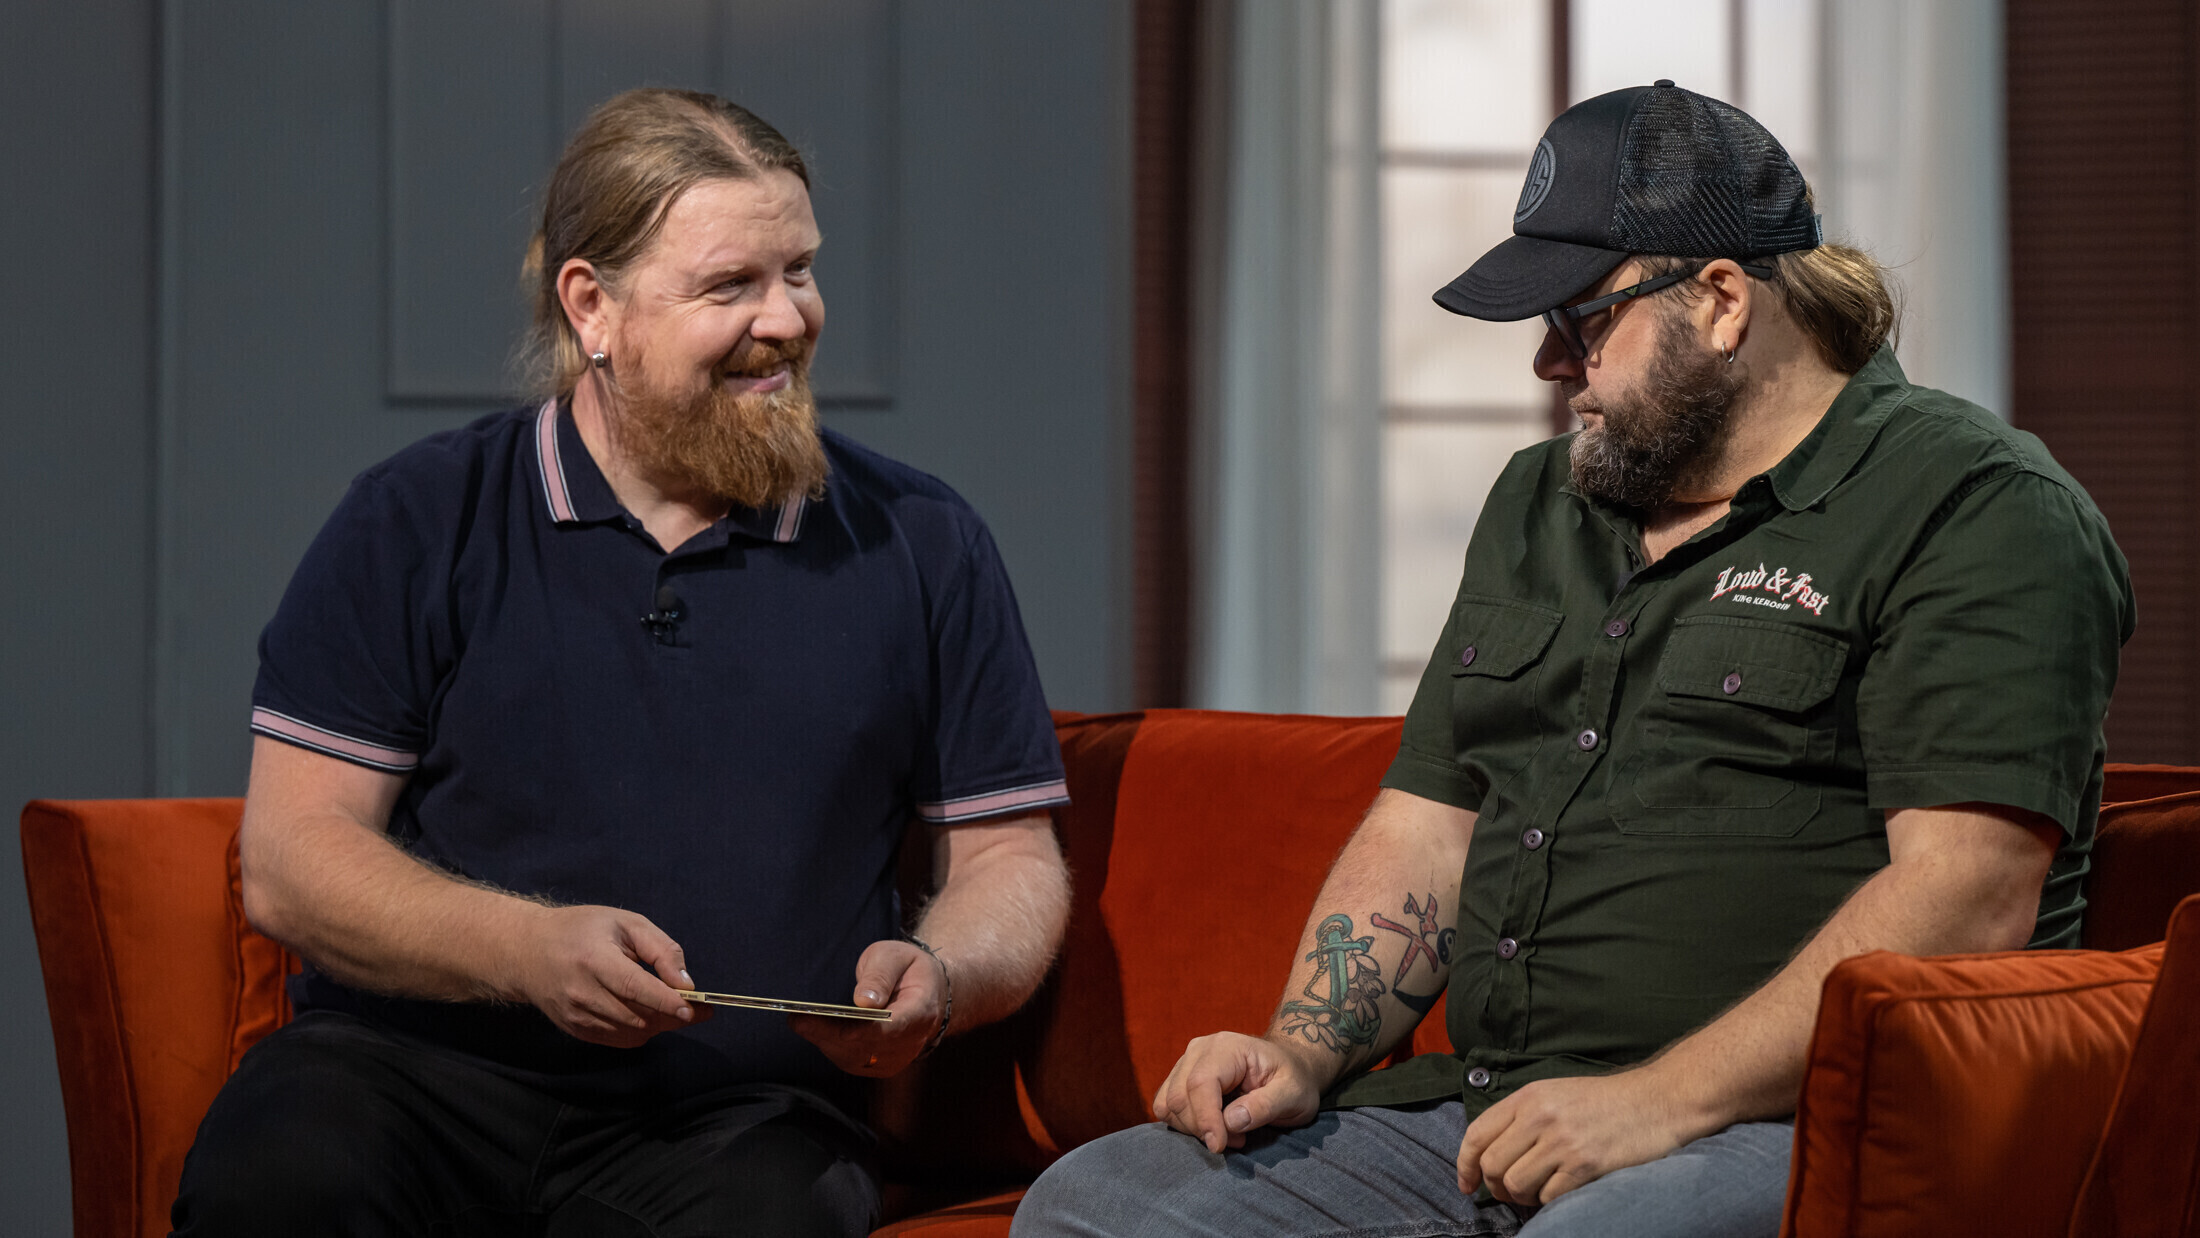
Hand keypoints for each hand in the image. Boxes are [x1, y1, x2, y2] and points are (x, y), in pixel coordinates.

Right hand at [508, 904, 708, 1048]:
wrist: (527, 951)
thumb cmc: (582, 930)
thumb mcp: (626, 923)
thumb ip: (661, 950)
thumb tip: (686, 983)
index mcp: (594, 960)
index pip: (635, 988)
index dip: (667, 1002)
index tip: (696, 1009)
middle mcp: (581, 993)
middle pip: (638, 1016)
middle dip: (673, 1016)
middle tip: (698, 1009)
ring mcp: (576, 1016)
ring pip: (632, 1032)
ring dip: (659, 1024)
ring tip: (671, 1008)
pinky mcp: (575, 1030)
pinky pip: (619, 1040)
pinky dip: (641, 1031)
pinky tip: (647, 1014)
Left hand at [789, 939, 943, 1076]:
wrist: (928, 992)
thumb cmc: (908, 970)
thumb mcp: (896, 956)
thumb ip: (880, 975)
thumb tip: (863, 1001)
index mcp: (922, 1011)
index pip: (891, 1028)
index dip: (862, 1030)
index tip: (834, 1024)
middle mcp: (911, 1042)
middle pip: (866, 1047)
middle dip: (829, 1035)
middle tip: (797, 1019)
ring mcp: (896, 1058)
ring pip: (855, 1058)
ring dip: (825, 1042)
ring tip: (799, 1022)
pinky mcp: (880, 1065)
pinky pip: (851, 1061)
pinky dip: (830, 1046)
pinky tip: (812, 1031)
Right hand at [1150, 1032, 1329, 1152]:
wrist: (1289, 1068)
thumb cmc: (1294, 1079)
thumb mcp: (1293, 1094)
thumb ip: (1265, 1106)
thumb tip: (1231, 1121)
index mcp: (1227, 1047)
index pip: (1201, 1083)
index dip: (1205, 1119)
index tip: (1219, 1146)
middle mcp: (1200, 1050)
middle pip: (1180, 1095)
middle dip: (1202, 1128)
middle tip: (1237, 1141)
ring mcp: (1187, 1062)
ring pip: (1169, 1103)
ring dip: (1193, 1128)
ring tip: (1229, 1134)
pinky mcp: (1181, 1078)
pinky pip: (1167, 1106)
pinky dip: (1184, 1124)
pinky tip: (1214, 1128)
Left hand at [1455, 1069, 1695, 1205]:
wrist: (1657, 1101)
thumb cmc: (1605, 1101)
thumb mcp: (1555, 1093)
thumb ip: (1521, 1117)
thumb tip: (1489, 1154)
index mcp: (1528, 1097)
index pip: (1477, 1134)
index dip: (1465, 1165)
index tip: (1467, 1184)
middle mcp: (1540, 1116)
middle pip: (1493, 1165)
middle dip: (1496, 1186)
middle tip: (1510, 1192)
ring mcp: (1563, 1141)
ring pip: (1516, 1184)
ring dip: (1524, 1196)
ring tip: (1539, 1190)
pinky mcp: (1586, 1164)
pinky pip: (1549, 1197)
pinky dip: (1551, 1201)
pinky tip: (1563, 1190)